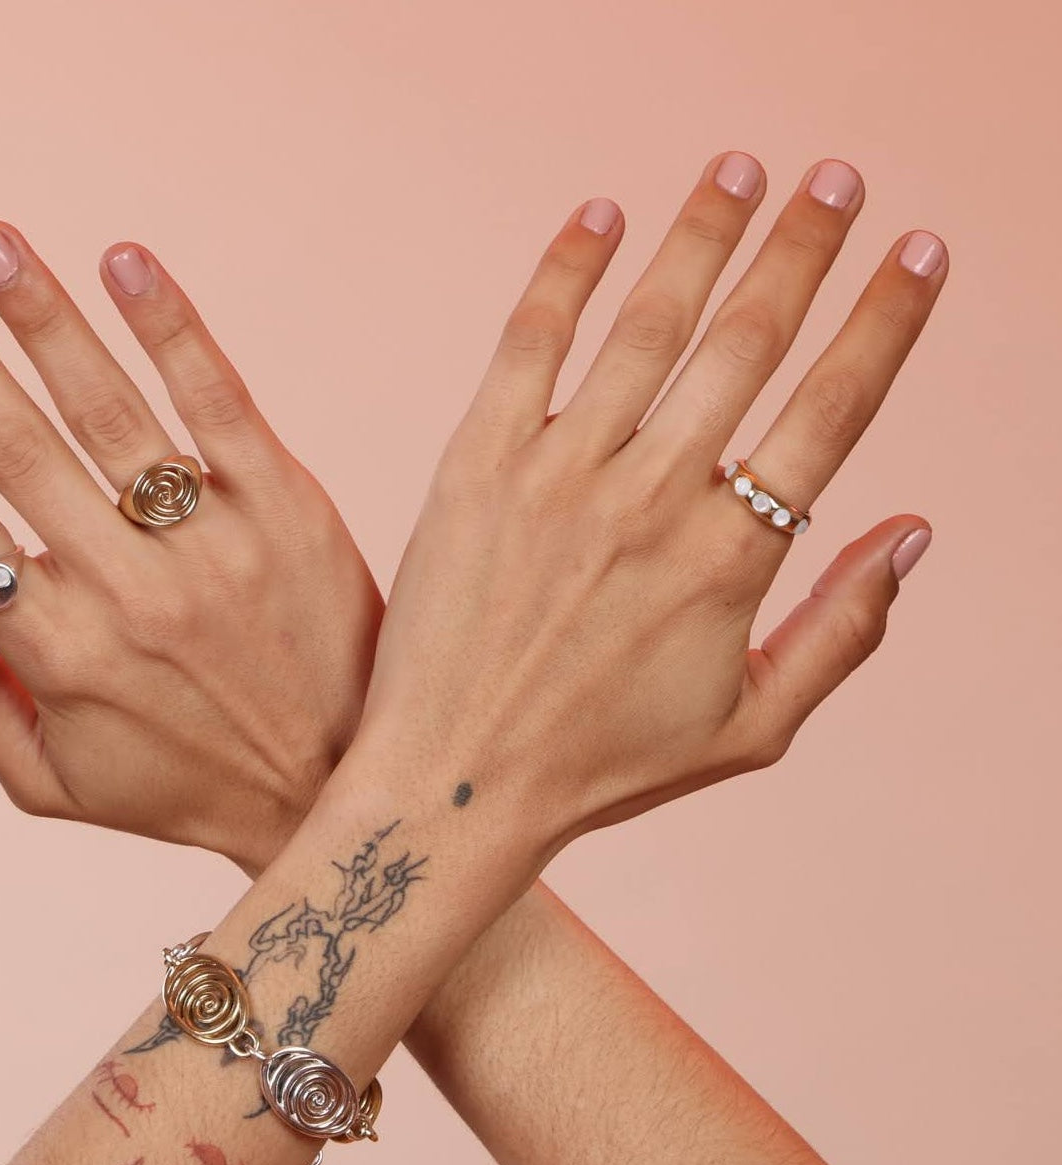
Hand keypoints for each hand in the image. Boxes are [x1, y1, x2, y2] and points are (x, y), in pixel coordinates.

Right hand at [0, 226, 379, 873]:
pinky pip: (217, 401)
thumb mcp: (47, 778)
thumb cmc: (184, 785)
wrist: (342, 786)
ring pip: (105, 409)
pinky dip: (169, 329)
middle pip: (12, 446)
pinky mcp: (287, 509)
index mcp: (57, 653)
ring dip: (38, 316)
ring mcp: (211, 544)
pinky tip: (123, 261)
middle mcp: (127, 590)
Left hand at [356, 154, 941, 862]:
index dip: (885, 322)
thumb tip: (915, 531)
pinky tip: (601, 215)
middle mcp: (650, 503)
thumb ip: (844, 630)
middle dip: (805, 249)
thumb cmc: (603, 767)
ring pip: (648, 325)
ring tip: (743, 169)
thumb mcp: (750, 728)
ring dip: (704, 236)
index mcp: (729, 563)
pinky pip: (527, 345)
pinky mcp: (475, 467)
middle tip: (838, 179)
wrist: (456, 785)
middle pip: (748, 344)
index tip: (919, 253)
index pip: (831, 412)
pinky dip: (565, 274)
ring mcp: (557, 477)